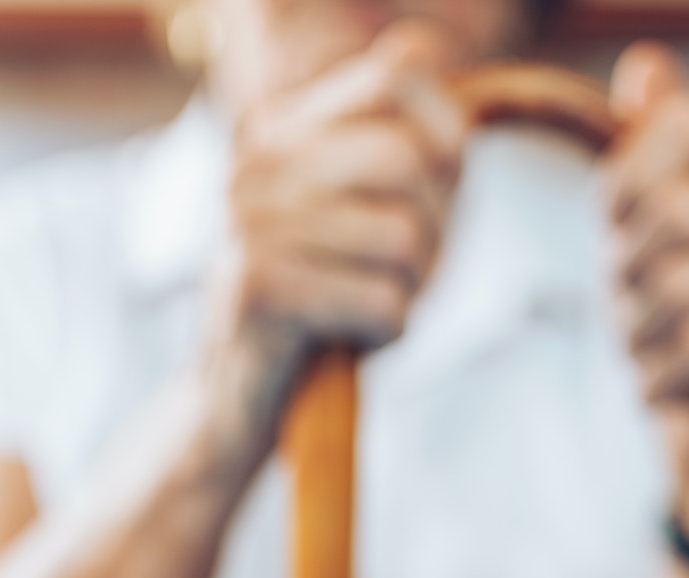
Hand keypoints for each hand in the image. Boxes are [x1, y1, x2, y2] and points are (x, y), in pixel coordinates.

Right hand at [206, 20, 466, 466]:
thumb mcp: (371, 215)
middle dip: (433, 231)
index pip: (393, 75)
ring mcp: (248, 224)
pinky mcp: (253, 289)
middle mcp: (257, 165)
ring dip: (409, 291)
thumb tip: (430, 64)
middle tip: (401, 274)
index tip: (445, 190)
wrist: (241, 401)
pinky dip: (387, 332)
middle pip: (407, 160)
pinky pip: (381, 301)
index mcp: (284, 132)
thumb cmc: (326, 306)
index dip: (447, 130)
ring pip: (402, 238)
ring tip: (366, 308)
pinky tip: (349, 339)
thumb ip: (407, 147)